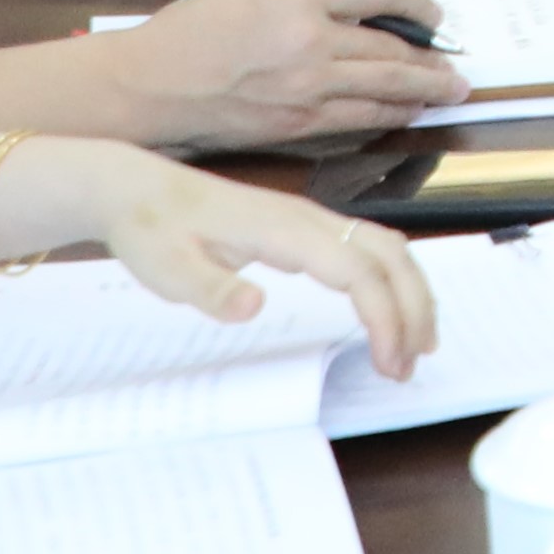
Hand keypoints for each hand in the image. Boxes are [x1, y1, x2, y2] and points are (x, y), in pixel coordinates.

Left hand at [66, 149, 434, 373]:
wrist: (136, 189)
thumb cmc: (152, 229)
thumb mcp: (167, 269)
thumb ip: (211, 288)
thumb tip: (254, 306)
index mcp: (282, 228)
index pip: (358, 270)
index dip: (385, 316)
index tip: (390, 362)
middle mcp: (307, 218)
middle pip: (389, 255)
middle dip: (413, 308)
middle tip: (413, 364)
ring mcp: (309, 218)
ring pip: (386, 247)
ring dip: (410, 293)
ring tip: (416, 344)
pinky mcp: (304, 226)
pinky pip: (368, 247)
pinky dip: (393, 279)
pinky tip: (389, 310)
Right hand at [92, 0, 471, 148]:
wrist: (148, 87)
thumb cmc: (186, 36)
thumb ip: (304, 0)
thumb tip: (353, 15)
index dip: (415, 5)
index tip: (433, 13)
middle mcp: (309, 44)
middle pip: (391, 49)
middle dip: (432, 60)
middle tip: (456, 66)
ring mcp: (306, 91)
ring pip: (383, 90)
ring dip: (421, 93)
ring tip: (445, 93)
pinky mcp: (296, 127)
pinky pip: (356, 120)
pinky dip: (385, 117)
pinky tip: (399, 115)